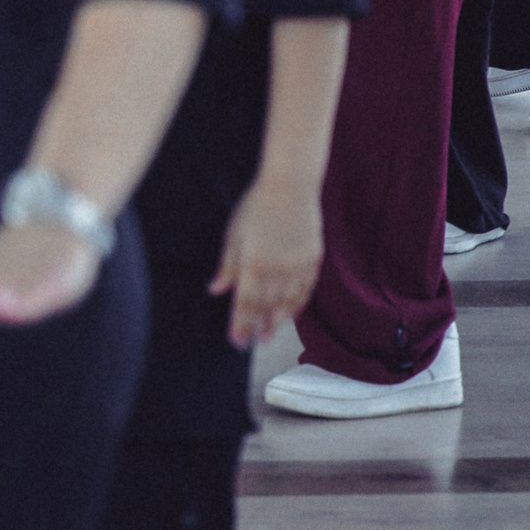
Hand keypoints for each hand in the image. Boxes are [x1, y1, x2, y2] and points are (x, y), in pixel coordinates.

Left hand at [210, 176, 322, 346]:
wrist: (291, 185)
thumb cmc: (256, 207)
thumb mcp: (234, 235)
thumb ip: (227, 266)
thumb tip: (216, 290)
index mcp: (254, 262)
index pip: (246, 303)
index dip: (241, 325)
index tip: (237, 341)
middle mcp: (277, 268)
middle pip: (267, 306)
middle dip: (259, 327)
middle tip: (255, 343)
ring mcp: (298, 264)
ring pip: (289, 301)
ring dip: (279, 320)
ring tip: (271, 334)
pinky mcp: (313, 258)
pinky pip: (305, 288)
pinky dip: (297, 304)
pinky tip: (290, 313)